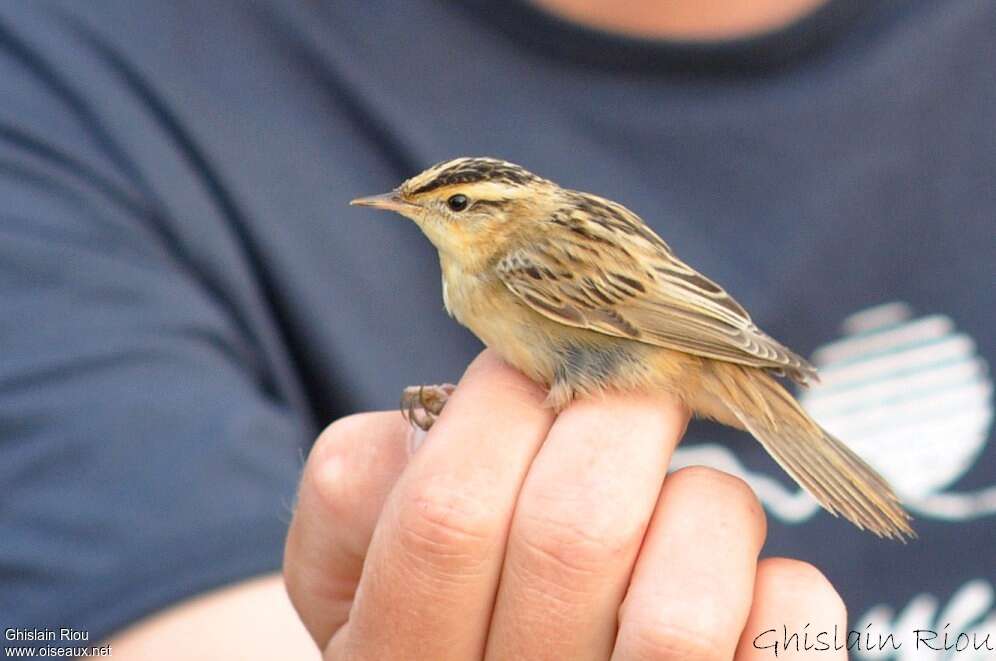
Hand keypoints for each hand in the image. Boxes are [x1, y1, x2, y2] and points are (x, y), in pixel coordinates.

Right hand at [284, 350, 846, 659]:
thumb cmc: (439, 615)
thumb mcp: (351, 571)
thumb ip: (354, 488)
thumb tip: (432, 413)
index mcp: (400, 654)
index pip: (448, 512)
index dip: (498, 405)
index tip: (526, 369)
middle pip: (576, 530)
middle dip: (616, 409)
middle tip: (623, 385)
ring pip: (685, 602)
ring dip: (702, 502)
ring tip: (677, 503)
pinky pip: (787, 623)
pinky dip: (778, 578)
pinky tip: (732, 584)